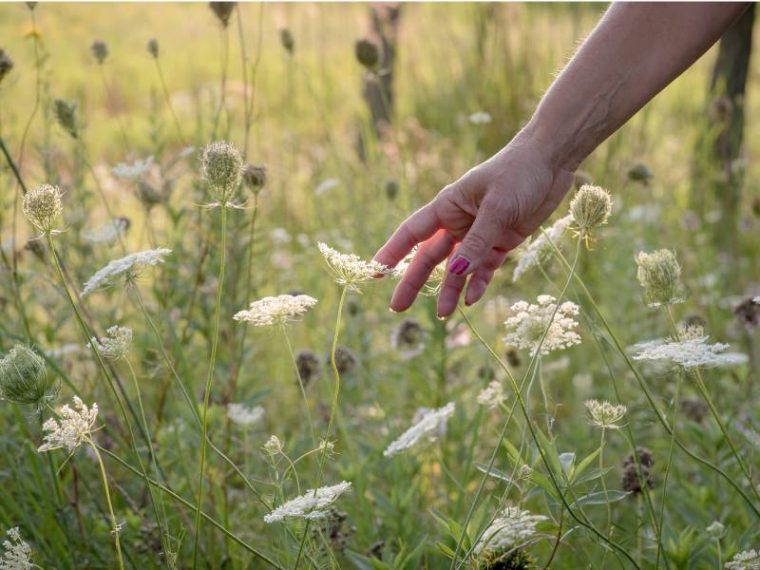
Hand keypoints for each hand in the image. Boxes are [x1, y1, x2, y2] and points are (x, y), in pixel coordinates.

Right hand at [374, 132, 574, 316]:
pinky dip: (478, 283)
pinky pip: (485, 267)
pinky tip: (471, 300)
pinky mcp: (502, 241)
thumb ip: (477, 242)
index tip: (376, 271)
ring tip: (443, 315)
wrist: (551, 161)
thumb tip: (455, 274)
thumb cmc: (518, 172)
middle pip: (431, 257)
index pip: (413, 233)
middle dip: (415, 282)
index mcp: (448, 206)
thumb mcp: (497, 208)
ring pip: (459, 268)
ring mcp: (480, 233)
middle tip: (398, 307)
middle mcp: (459, 222)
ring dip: (450, 290)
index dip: (393, 252)